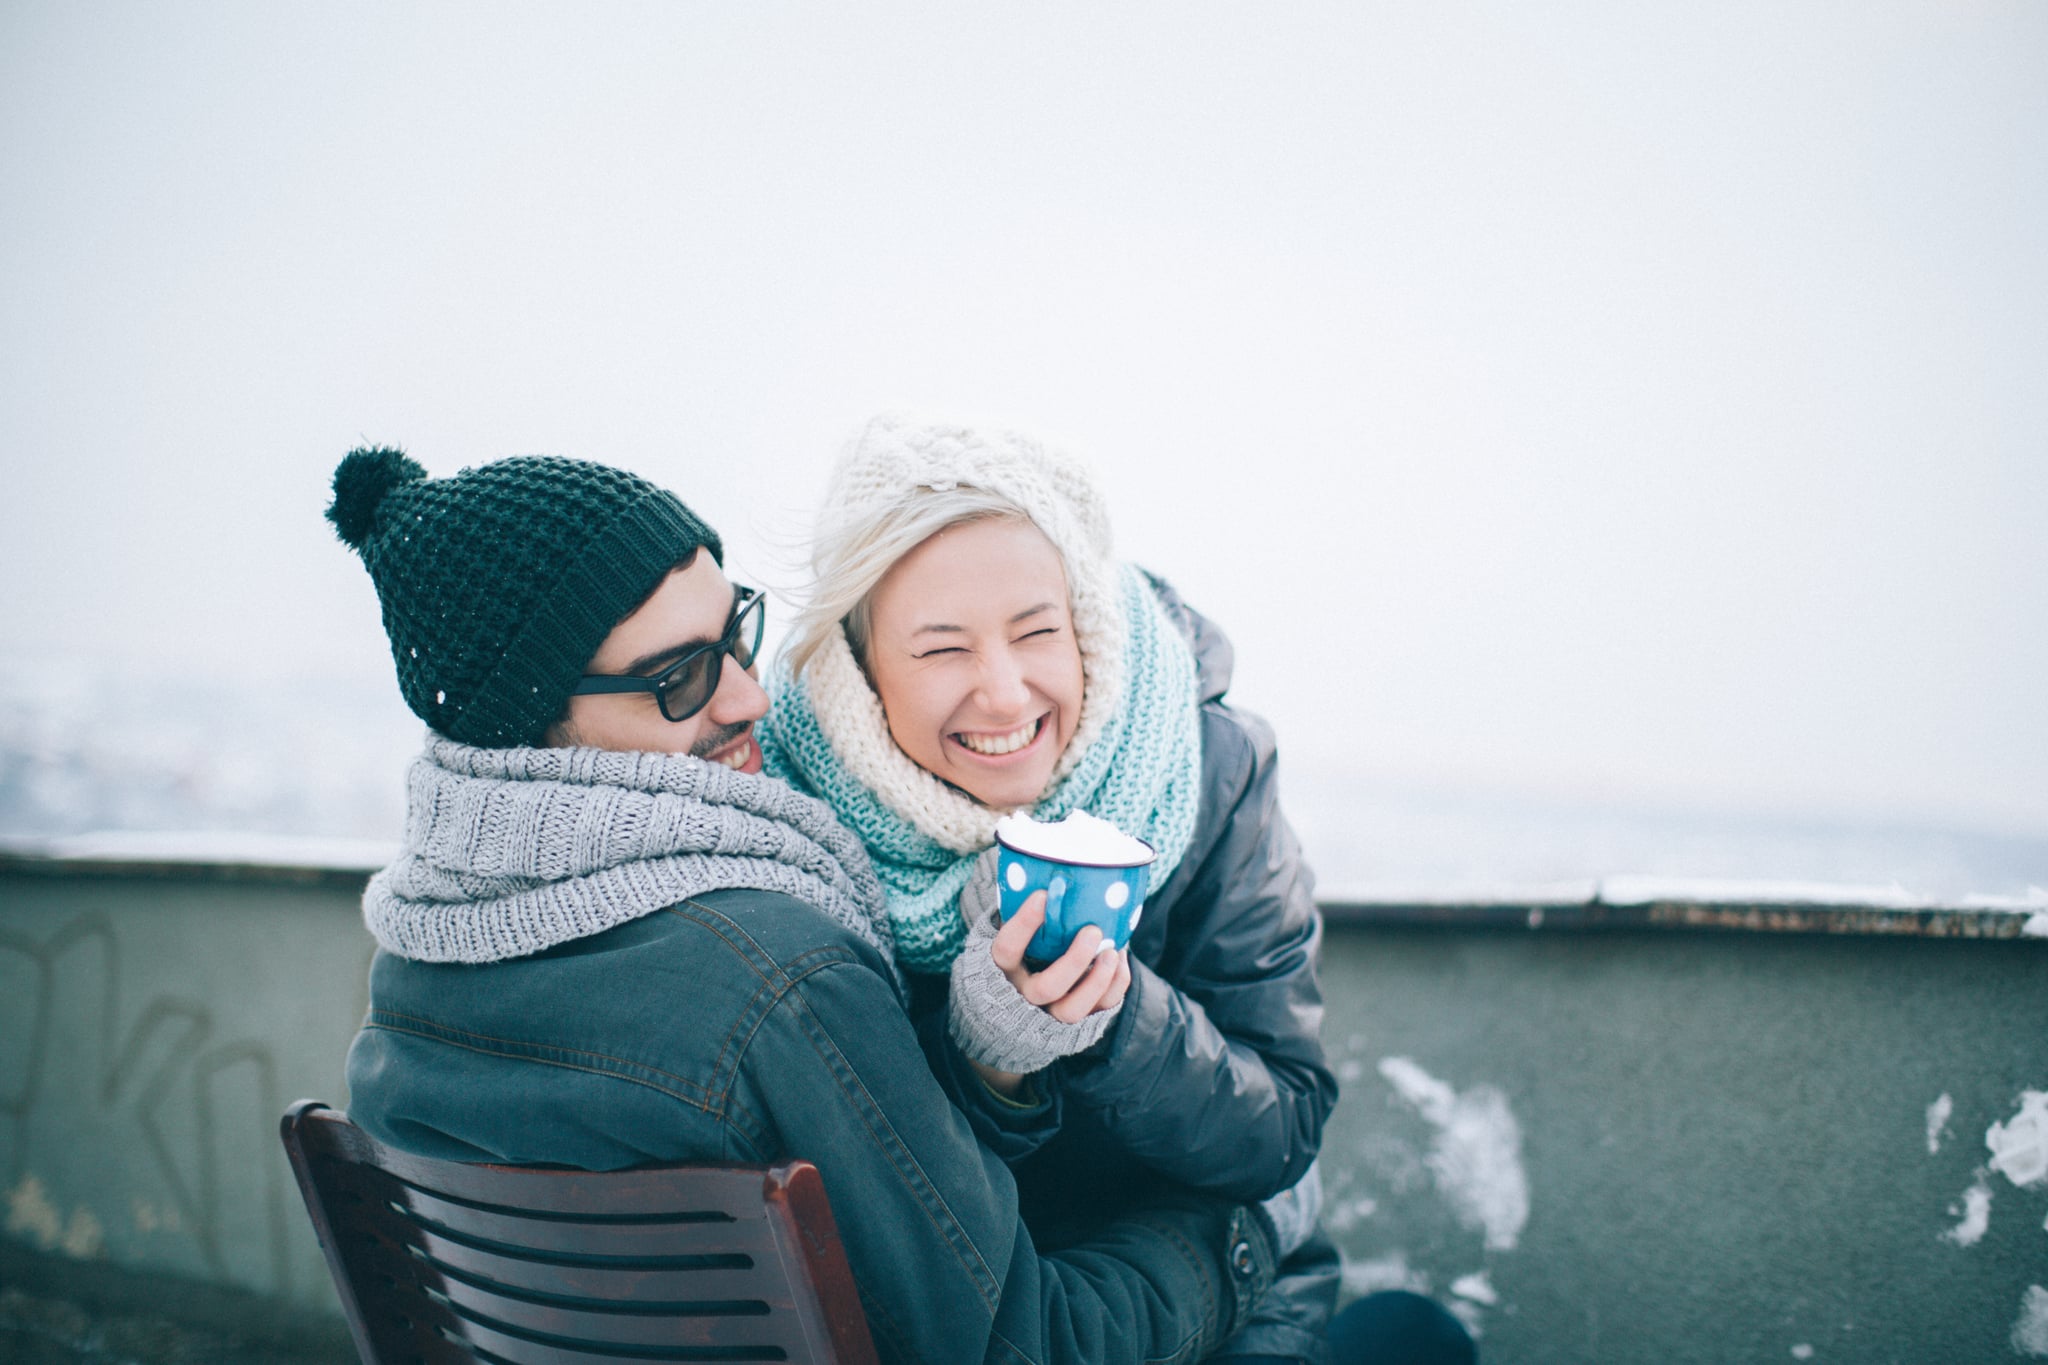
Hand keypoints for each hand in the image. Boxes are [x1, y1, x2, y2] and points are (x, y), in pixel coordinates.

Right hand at [989, 891, 1131, 1024]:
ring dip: (1097, 981)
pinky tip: (1119, 957)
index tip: (1043, 895)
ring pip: (1072, 1011)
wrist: (1022, 986)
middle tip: (1092, 930)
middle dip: (1074, 961)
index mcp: (1002, 968)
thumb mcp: (1016, 925)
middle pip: (1046, 988)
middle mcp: (1024, 994)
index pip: (1006, 949)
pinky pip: (1100, 1010)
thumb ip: (1026, 904)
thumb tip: (1051, 862)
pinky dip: (1115, 984)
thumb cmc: (1023, 941)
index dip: (1024, 924)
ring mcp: (1050, 1011)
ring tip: (1114, 950)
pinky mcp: (1078, 1018)